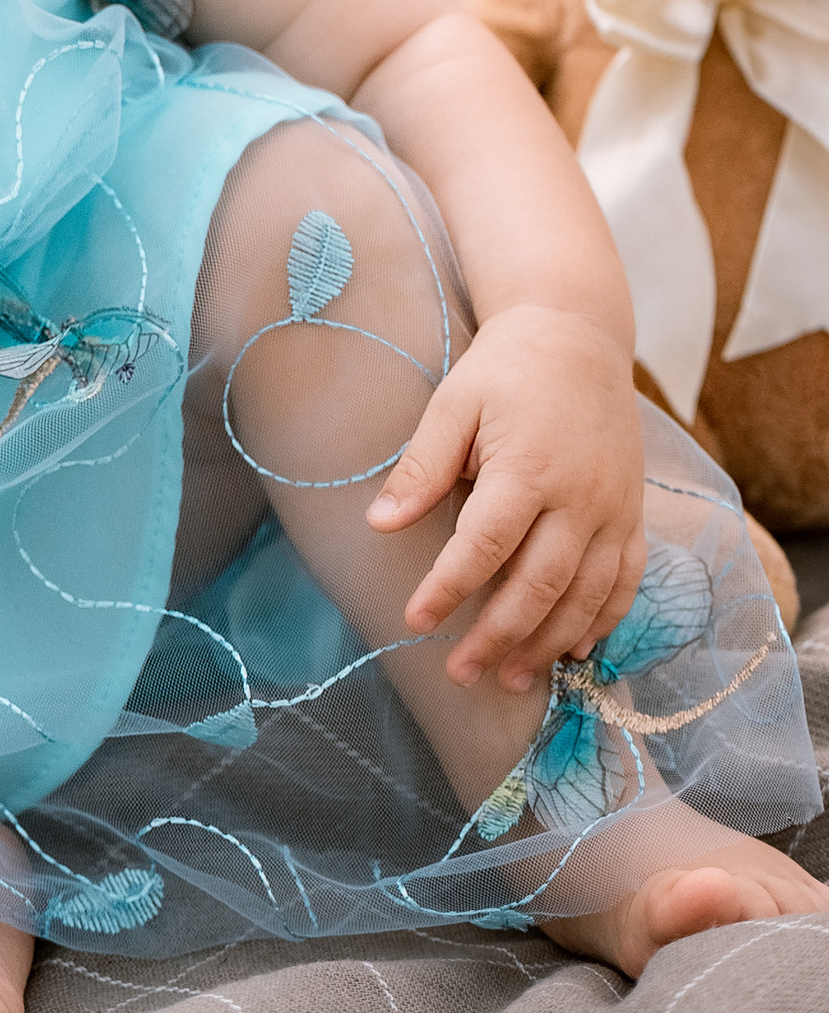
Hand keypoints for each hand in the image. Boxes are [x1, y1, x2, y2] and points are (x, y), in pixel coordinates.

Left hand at [367, 304, 645, 693]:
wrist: (578, 335)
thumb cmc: (506, 369)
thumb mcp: (455, 402)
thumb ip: (422, 467)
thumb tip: (380, 524)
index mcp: (528, 467)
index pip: (484, 546)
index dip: (449, 589)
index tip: (414, 621)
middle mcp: (579, 498)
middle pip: (539, 585)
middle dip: (497, 636)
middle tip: (460, 671)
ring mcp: (614, 510)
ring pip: (586, 596)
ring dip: (547, 644)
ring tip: (509, 678)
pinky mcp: (634, 514)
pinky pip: (625, 582)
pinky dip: (602, 622)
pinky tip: (574, 650)